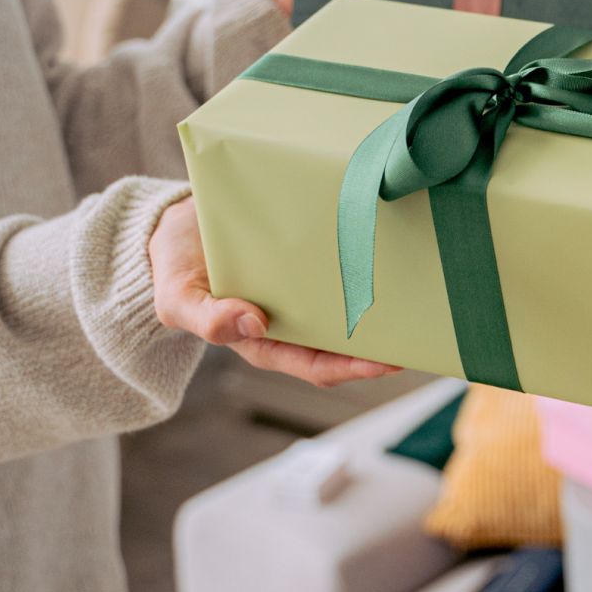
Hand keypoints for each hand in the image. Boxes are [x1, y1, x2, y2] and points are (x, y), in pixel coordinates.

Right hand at [150, 197, 400, 386]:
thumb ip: (206, 319)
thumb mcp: (177, 297)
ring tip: (420, 294)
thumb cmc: (174, 266)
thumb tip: (253, 322)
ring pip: (348, 303)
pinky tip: (389, 251)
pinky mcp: (307, 256)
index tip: (388, 362)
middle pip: (344, 339)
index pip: (316, 364)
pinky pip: (341, 266)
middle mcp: (290, 318)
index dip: (352, 368)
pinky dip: (363, 265)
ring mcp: (301, 289)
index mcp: (263, 340)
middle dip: (383, 340)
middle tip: (422, 329)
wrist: (169, 223)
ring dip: (382, 304)